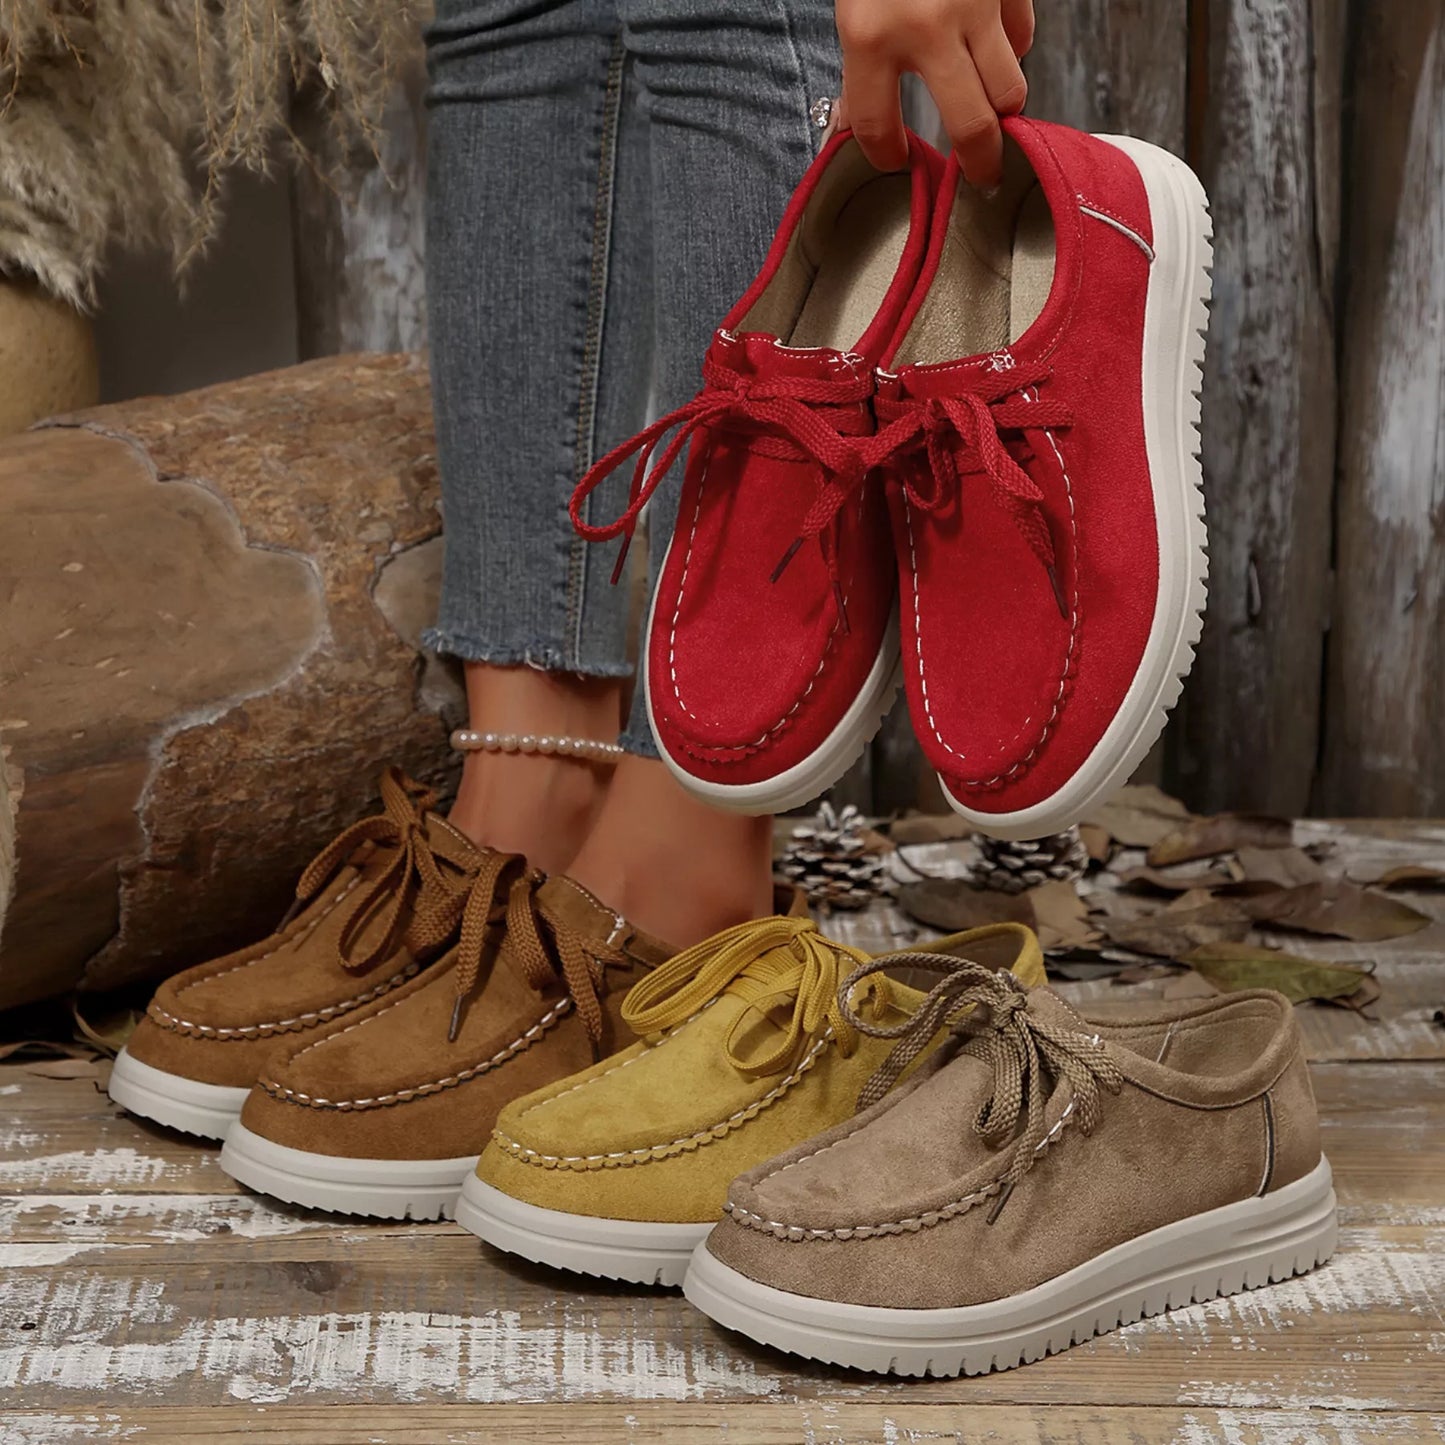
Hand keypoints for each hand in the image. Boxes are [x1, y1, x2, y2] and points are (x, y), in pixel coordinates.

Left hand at [834, 0, 1033, 186]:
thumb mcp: (855, 7)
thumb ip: (861, 66)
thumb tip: (854, 123)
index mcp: (872, 36)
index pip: (878, 127)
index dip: (885, 155)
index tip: (896, 159)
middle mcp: (928, 27)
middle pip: (973, 127)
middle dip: (982, 164)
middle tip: (983, 178)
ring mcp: (975, 3)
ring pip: (1009, 90)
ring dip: (1002, 110)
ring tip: (990, 113)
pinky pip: (1022, 35)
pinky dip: (1012, 51)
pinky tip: (993, 51)